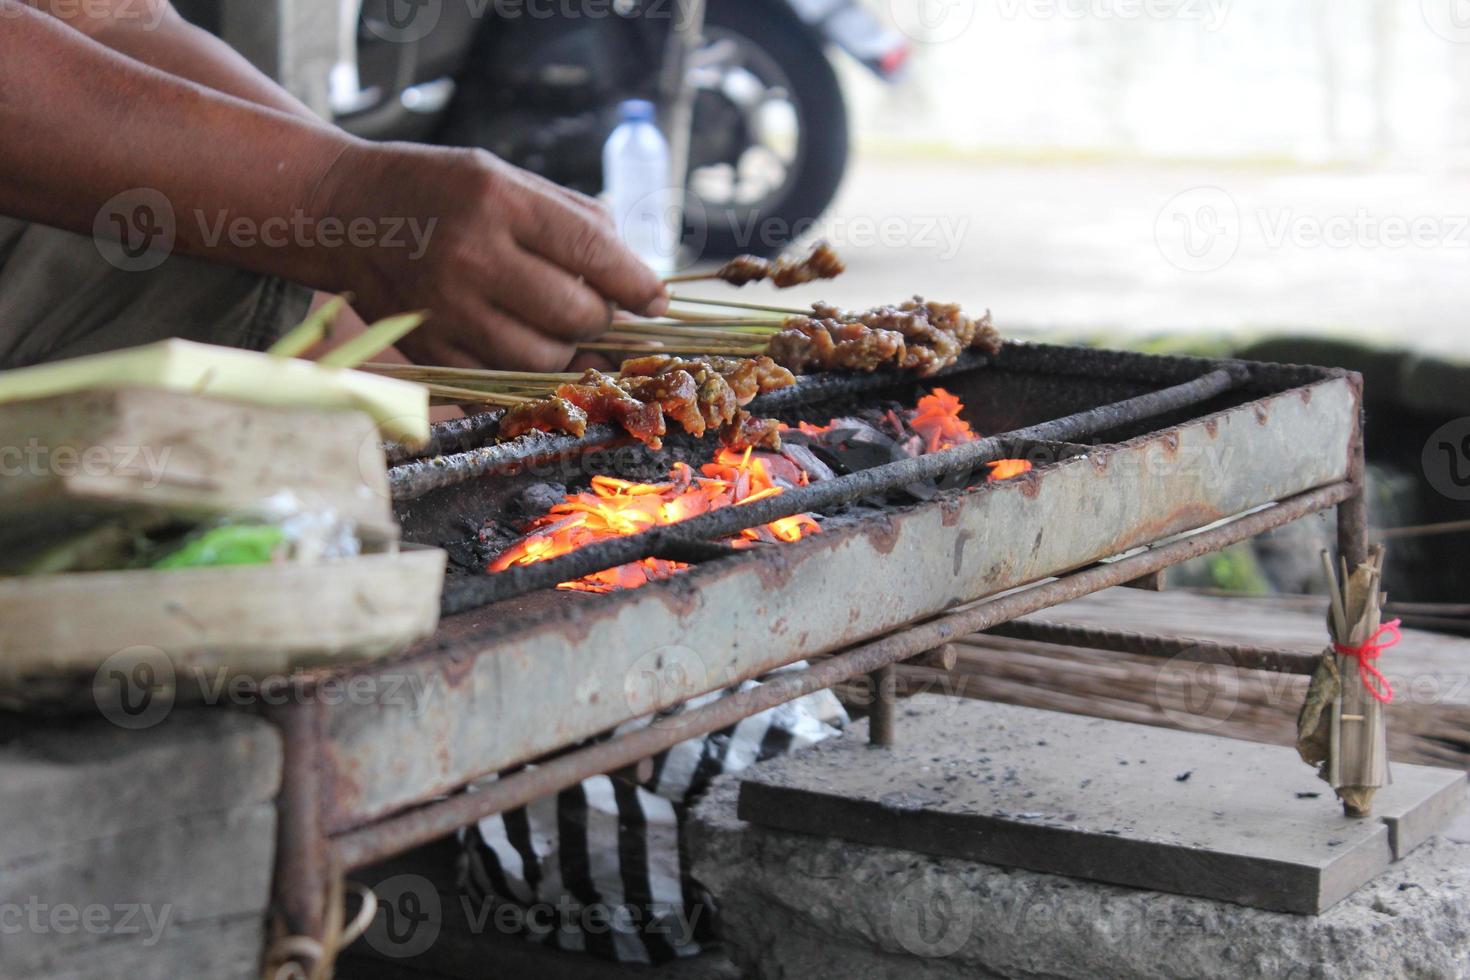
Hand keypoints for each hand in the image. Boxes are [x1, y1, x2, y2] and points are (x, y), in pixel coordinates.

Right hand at [314, 141, 667, 371]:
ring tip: (560, 327)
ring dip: (568, 351)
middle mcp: (471, 255)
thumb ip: (574, 222)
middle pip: (576, 314)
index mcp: (499, 200)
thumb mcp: (507, 178)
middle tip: (596, 308)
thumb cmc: (442, 191)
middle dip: (601, 317)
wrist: (346, 212)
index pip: (594, 252)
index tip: (656, 300)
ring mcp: (446, 308)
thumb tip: (638, 280)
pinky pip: (501, 382)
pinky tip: (526, 346)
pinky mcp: (428, 349)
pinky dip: (527, 373)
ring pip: (545, 360)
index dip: (638, 284)